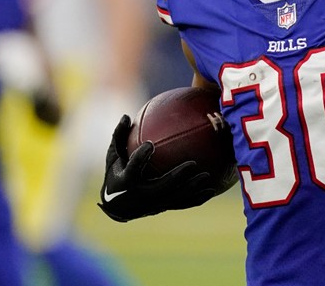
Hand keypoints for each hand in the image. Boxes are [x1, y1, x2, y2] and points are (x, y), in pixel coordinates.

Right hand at [97, 115, 215, 221]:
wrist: (116, 207)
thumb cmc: (116, 174)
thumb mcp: (113, 156)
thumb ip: (119, 136)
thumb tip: (126, 116)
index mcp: (127, 180)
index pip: (133, 167)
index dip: (140, 157)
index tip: (150, 144)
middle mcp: (141, 195)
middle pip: (163, 186)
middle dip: (178, 176)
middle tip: (193, 164)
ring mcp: (154, 204)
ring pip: (176, 198)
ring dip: (192, 188)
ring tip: (207, 177)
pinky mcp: (163, 208)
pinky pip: (182, 204)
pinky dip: (197, 199)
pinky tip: (212, 190)